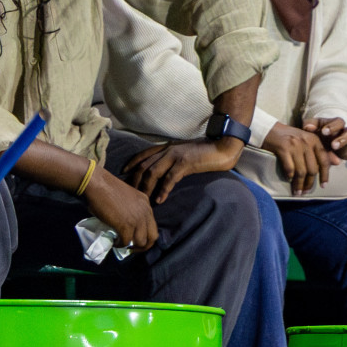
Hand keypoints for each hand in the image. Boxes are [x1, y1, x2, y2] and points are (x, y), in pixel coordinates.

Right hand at [83, 169, 158, 252]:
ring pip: (141, 242)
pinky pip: (126, 242)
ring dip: (131, 247)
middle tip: (131, 248)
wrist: (96, 184)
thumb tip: (127, 226)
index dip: (145, 236)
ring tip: (121, 244)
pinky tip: (114, 242)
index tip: (135, 239)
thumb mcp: (126, 199)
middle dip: (143, 246)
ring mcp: (136, 219)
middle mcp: (145, 212)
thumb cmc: (106, 188)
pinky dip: (120, 245)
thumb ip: (131, 210)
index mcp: (146, 204)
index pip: (153, 226)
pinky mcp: (126, 225)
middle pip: (152, 237)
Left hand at [123, 138, 241, 204]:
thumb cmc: (205, 152)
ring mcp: (176, 155)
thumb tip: (163, 171)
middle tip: (130, 194)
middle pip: (144, 165)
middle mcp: (168, 149)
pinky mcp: (186, 163)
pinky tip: (159, 200)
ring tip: (142, 200)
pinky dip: (163, 189)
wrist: (223, 146)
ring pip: (153, 172)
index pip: (144, 155)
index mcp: (166, 147)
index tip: (123, 172)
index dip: (132, 163)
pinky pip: (170, 178)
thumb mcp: (184, 153)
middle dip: (135, 180)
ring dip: (146, 187)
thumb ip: (172, 159)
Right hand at [262, 122, 336, 195]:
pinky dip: (289, 176)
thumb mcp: (307, 140)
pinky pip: (289, 168)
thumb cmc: (289, 137)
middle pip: (312, 169)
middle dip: (309, 183)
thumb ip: (321, 151)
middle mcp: (306, 142)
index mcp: (314, 140)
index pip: (324, 161)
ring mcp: (294, 145)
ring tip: (297, 192)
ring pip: (301, 171)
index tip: (323, 185)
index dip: (325, 175)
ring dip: (299, 184)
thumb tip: (337, 162)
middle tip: (306, 192)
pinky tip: (289, 180)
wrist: (269, 130)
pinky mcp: (283, 149)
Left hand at [303, 117, 346, 161]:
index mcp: (335, 124)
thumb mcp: (312, 130)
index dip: (332, 126)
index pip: (338, 122)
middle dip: (343, 138)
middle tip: (334, 146)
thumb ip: (309, 126)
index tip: (324, 132)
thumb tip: (307, 127)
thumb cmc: (317, 135)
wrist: (324, 146)